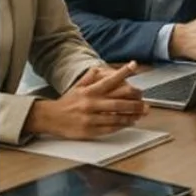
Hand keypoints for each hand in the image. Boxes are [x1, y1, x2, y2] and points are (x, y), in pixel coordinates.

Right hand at [25, 61, 147, 139]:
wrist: (50, 118)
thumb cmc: (67, 101)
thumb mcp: (78, 86)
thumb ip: (90, 76)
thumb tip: (102, 68)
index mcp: (90, 91)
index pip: (110, 80)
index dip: (123, 72)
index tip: (134, 65)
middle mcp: (91, 103)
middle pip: (118, 102)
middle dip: (135, 102)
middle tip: (146, 102)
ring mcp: (90, 118)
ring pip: (116, 116)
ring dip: (131, 115)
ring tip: (141, 113)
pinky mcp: (89, 130)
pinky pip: (109, 128)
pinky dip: (121, 125)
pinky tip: (129, 122)